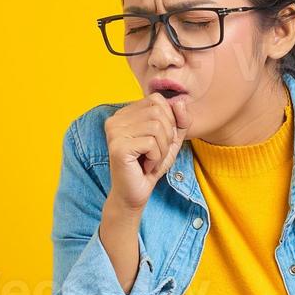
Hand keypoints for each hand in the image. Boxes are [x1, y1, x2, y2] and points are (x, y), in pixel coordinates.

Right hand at [103, 92, 191, 211]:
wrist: (135, 194)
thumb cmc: (151, 166)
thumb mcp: (171, 140)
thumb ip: (180, 120)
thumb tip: (180, 101)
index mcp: (124, 113)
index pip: (156, 99)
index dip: (168, 120)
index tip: (159, 141)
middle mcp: (115, 119)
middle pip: (158, 111)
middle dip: (166, 136)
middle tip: (155, 154)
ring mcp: (114, 132)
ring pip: (156, 127)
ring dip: (161, 149)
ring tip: (150, 160)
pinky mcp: (118, 147)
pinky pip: (151, 143)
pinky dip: (156, 158)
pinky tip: (145, 166)